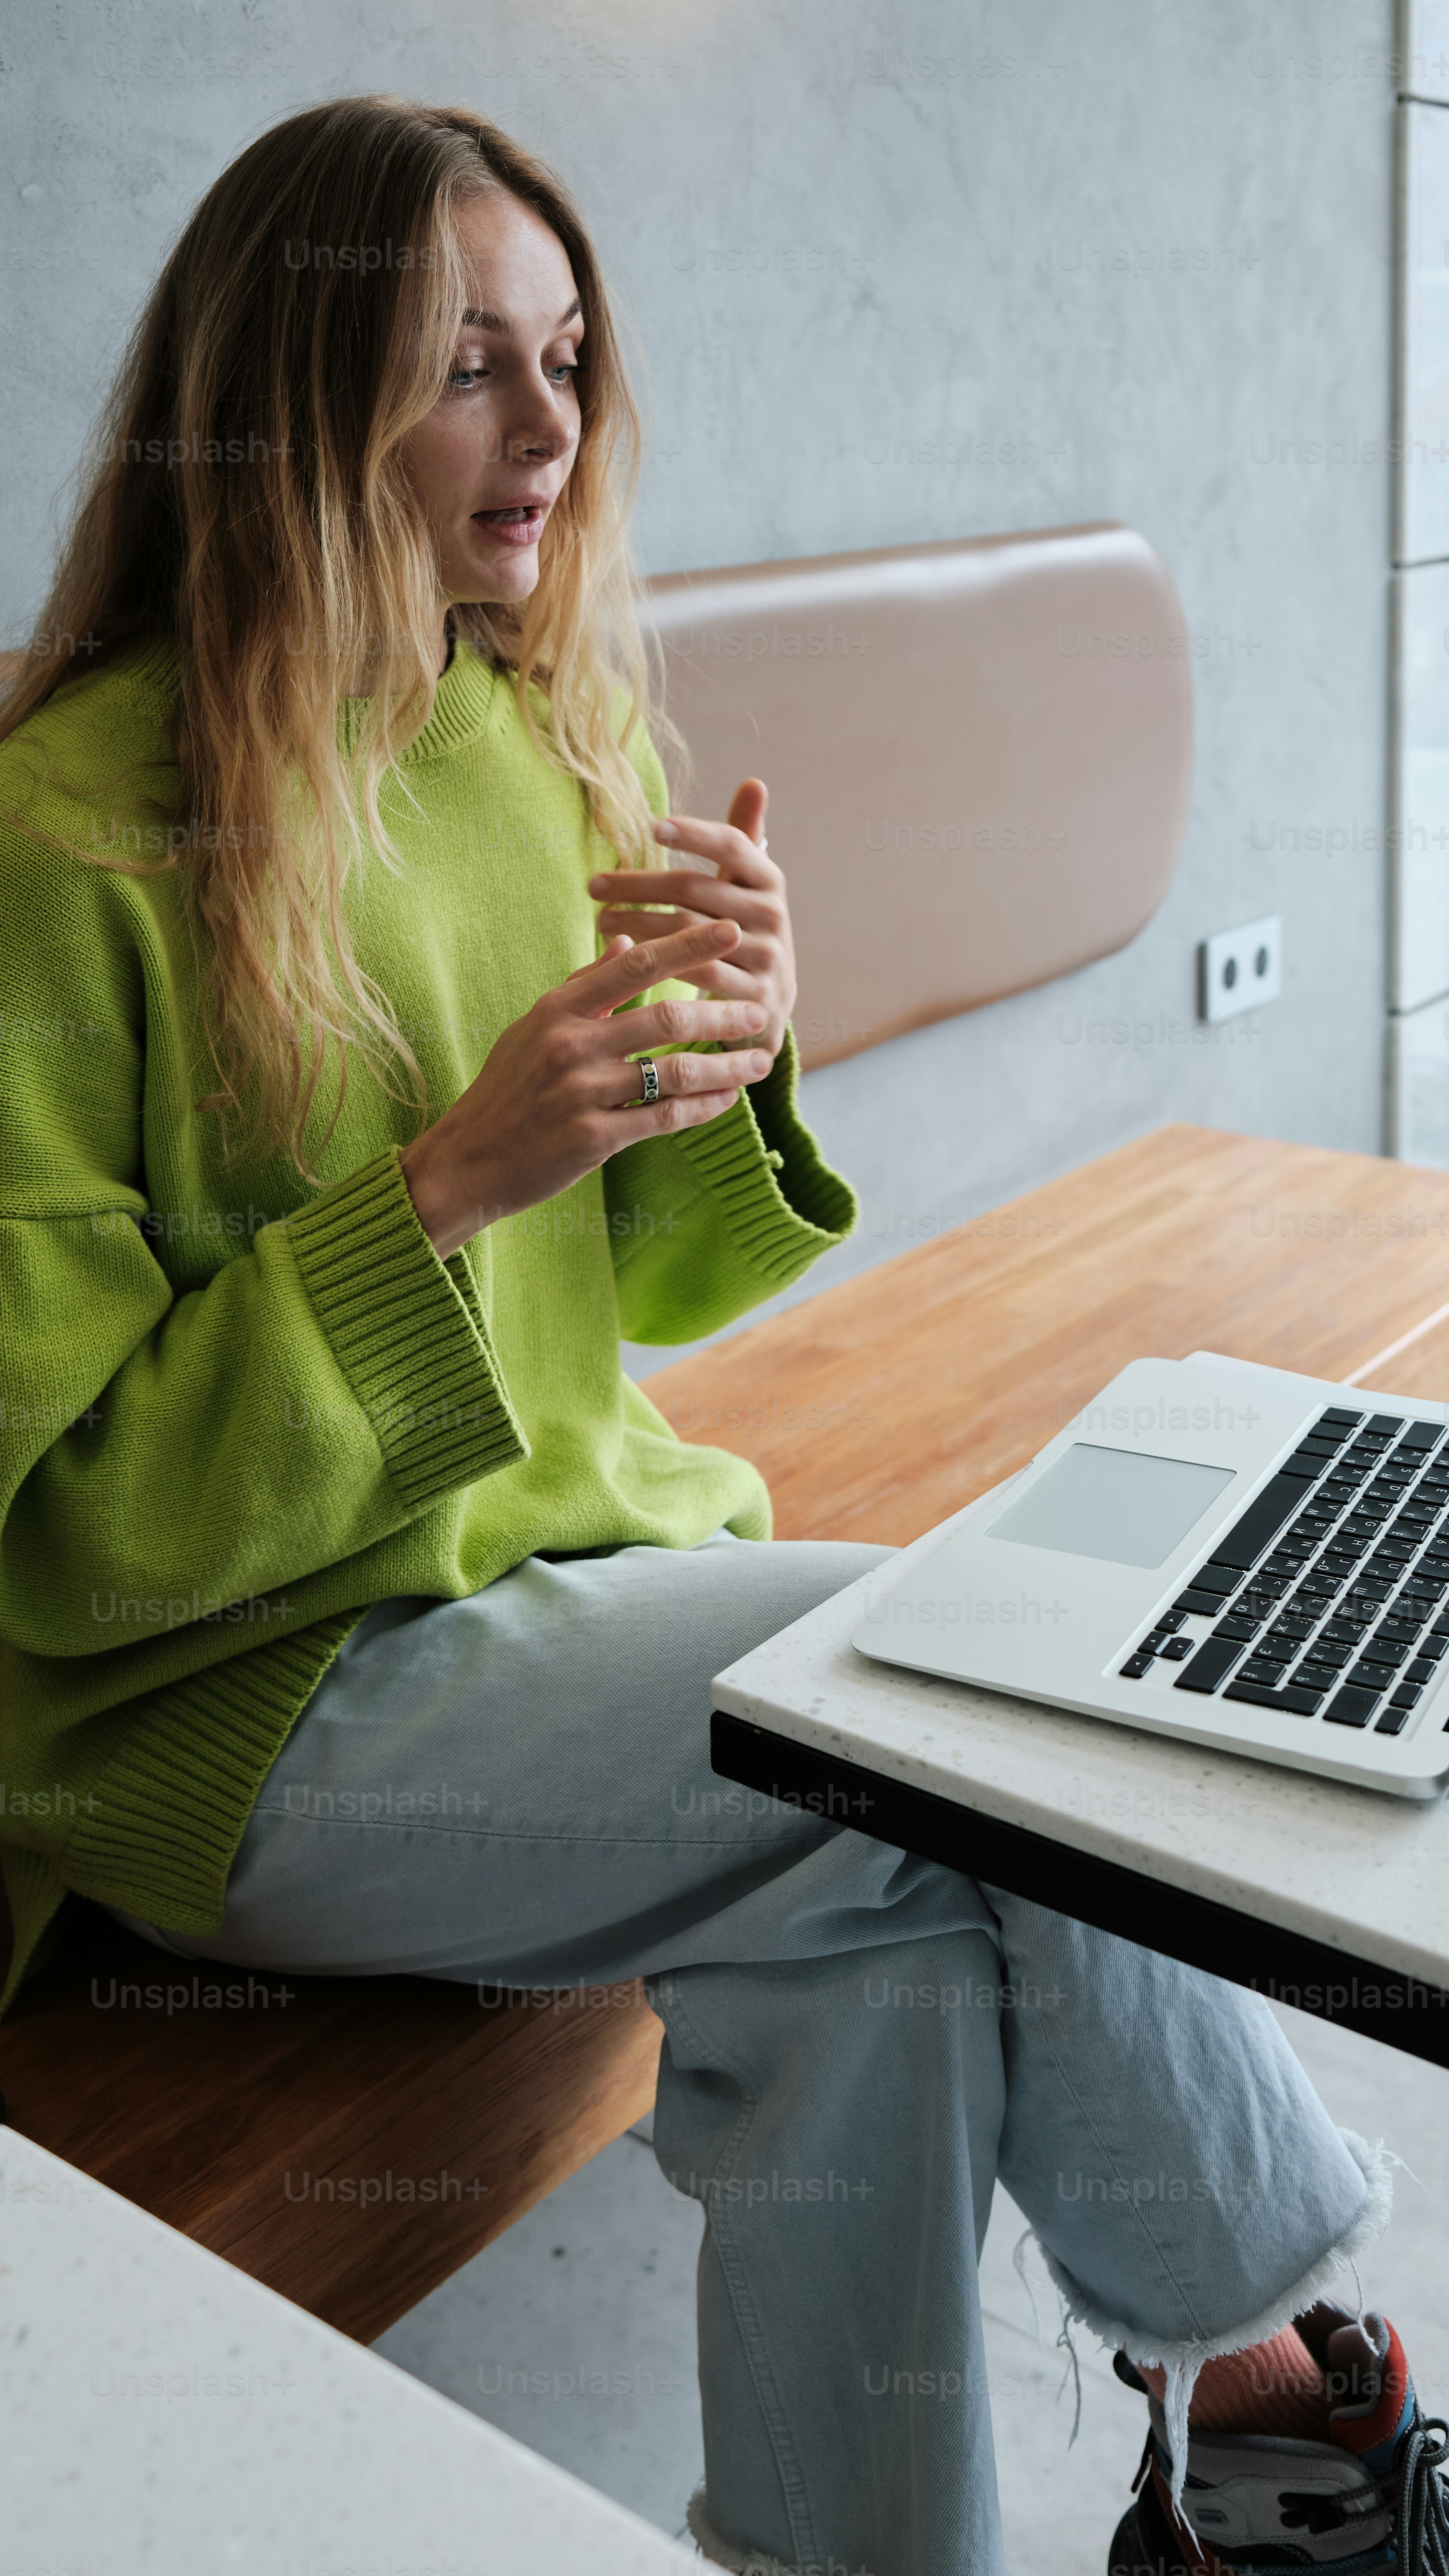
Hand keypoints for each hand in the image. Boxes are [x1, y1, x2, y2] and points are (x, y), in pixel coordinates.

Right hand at [398, 918, 771, 1259]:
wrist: (469, 1160)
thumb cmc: (506, 1090)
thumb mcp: (532, 1028)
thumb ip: (583, 987)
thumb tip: (625, 942)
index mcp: (557, 1010)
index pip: (633, 965)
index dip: (688, 945)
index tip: (732, 931)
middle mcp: (569, 1046)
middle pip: (665, 1018)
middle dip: (722, 1014)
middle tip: (761, 1011)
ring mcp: (581, 1094)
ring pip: (673, 1072)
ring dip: (725, 1067)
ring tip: (759, 1062)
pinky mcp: (593, 1139)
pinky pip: (664, 1118)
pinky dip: (702, 1108)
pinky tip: (727, 1101)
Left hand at [588, 777, 795, 1059]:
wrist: (769, 1006)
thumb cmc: (745, 933)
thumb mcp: (748, 888)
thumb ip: (743, 840)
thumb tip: (754, 782)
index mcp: (770, 881)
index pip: (732, 846)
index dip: (694, 834)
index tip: (652, 828)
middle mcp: (774, 916)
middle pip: (697, 889)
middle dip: (640, 885)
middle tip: (594, 885)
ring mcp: (767, 958)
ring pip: (690, 933)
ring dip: (639, 925)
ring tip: (601, 921)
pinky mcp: (752, 998)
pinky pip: (697, 976)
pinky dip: (659, 966)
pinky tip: (625, 959)